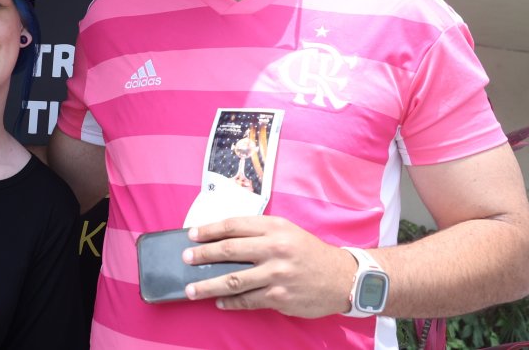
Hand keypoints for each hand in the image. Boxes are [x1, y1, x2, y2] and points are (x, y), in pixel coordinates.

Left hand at [181, 215, 353, 318]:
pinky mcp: (279, 296)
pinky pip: (248, 300)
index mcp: (275, 228)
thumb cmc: (310, 252)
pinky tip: (219, 302)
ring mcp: (276, 274)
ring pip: (234, 279)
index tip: (191, 235)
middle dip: (203, 255)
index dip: (209, 230)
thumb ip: (259, 233)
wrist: (342, 277)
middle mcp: (274, 248)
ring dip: (208, 285)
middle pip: (229, 250)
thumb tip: (224, 240)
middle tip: (185, 259)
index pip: (234, 225)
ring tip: (191, 289)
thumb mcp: (287, 232)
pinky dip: (230, 302)